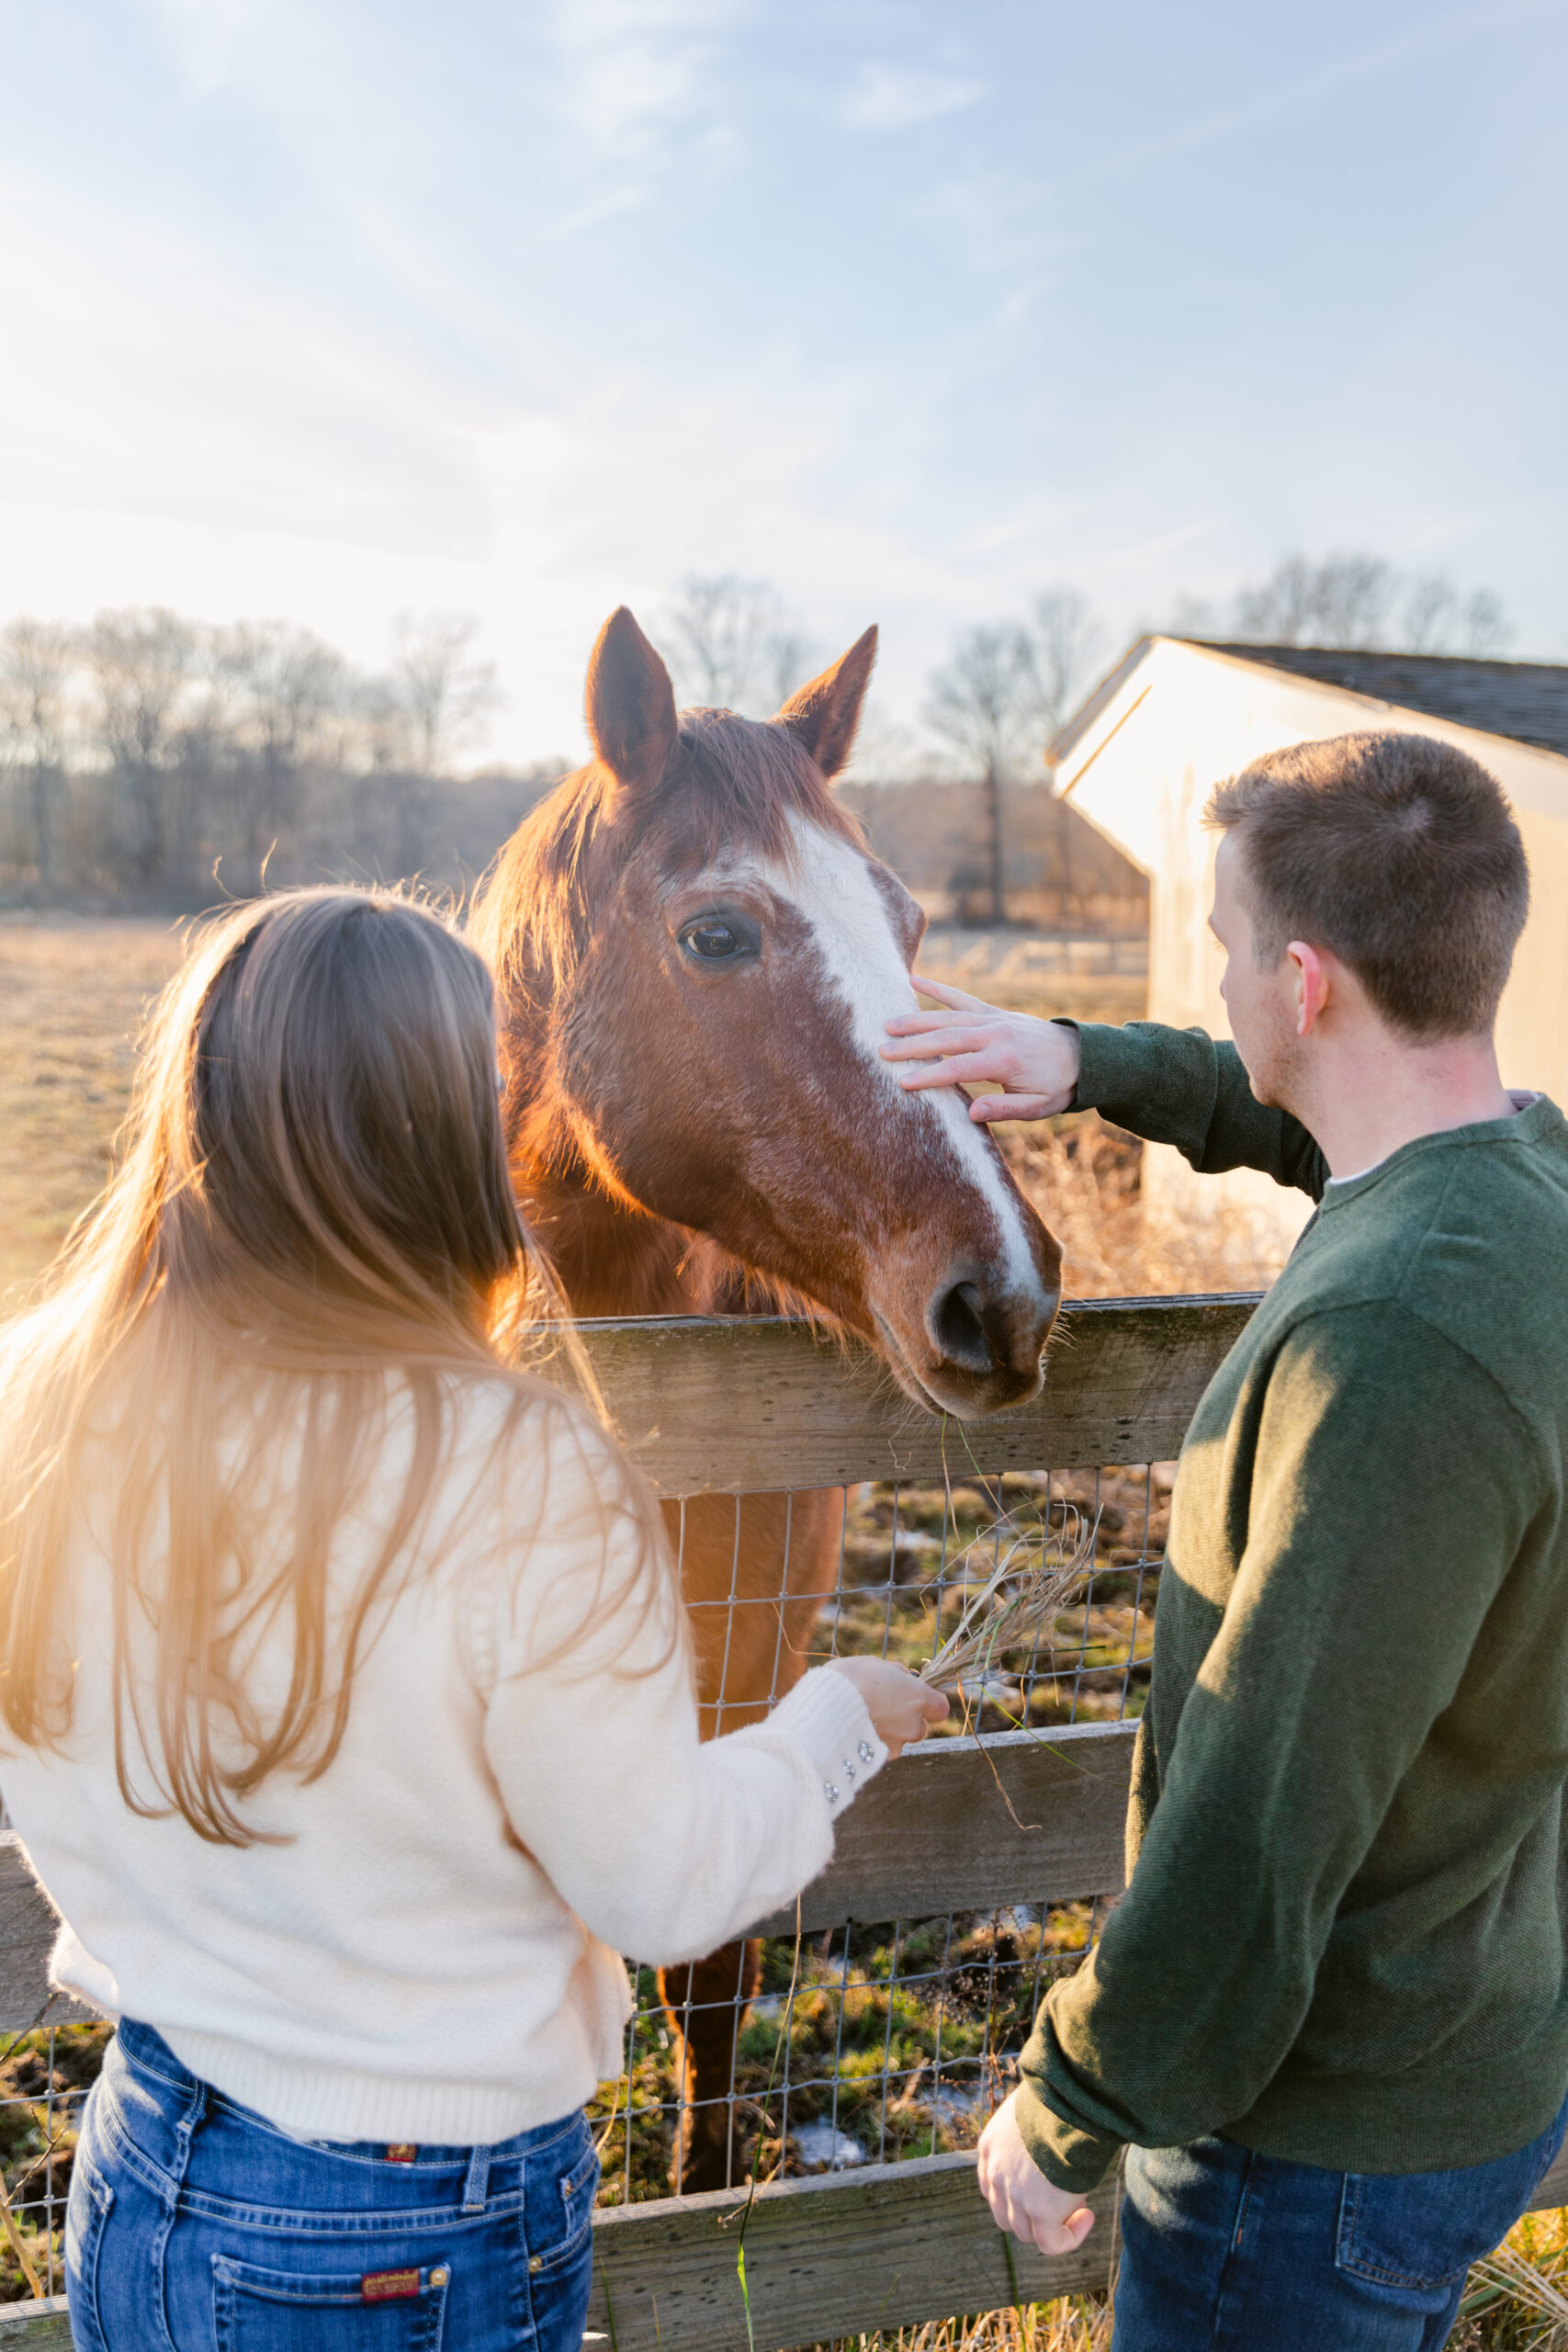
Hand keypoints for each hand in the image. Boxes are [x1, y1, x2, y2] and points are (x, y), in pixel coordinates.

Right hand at [825, 1657, 949, 1757]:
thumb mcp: (874, 1664)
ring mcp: (897, 1744)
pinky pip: (881, 1751)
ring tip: (862, 1720)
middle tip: (880, 1707)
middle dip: (904, 1720)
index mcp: (917, 1697)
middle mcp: (912, 1724)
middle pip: (918, 1727)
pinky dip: (873, 1743)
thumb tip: (903, 1677)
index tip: (913, 1698)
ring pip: (899, 1740)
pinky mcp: (879, 1759)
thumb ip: (894, 1673)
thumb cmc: (848, 1679)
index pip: (940, 1708)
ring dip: (888, 1732)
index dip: (929, 1704)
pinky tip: (855, 1732)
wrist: (824, 1708)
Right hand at [881, 977, 1081, 1123]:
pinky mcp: (993, 1012)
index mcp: (1004, 1060)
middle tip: (881, 1051)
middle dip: (913, 1045)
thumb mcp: (1038, 1107)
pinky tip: (913, 979)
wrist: (1082, 1056)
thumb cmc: (1057, 1086)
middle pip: (947, 1038)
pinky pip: (962, 998)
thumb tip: (971, 1113)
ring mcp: (993, 1019)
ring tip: (888, 1024)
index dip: (930, 1076)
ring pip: (949, 1016)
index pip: (959, 1068)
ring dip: (917, 1019)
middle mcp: (995, 1034)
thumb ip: (1005, 1110)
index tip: (903, 1083)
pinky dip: (937, 988)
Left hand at [976, 2089, 1096, 2257]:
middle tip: (1064, 2195)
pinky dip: (1069, 2238)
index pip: (992, 2188)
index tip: (1045, 2184)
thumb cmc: (1060, 2098)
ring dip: (1054, 2224)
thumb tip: (1050, 2146)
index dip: (1018, 2195)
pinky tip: (1087, 2218)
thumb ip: (1030, 2135)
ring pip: (1027, 2232)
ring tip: (1081, 2202)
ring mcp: (1014, 2195)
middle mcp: (995, 2173)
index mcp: (989, 2147)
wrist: (1070, 2101)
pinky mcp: (1038, 2211)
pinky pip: (1051, 2244)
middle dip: (1034, 2214)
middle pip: (1007, 2215)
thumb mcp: (1032, 2112)